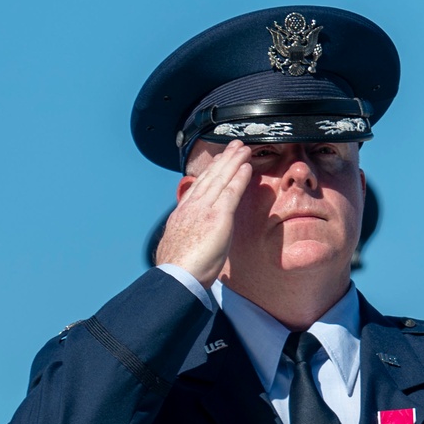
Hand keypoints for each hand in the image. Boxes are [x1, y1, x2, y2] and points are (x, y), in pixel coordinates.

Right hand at [155, 141, 252, 286]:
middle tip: (233, 146)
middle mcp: (191, 207)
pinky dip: (239, 177)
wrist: (176, 277)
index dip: (209, 173)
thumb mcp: (178, 248)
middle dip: (222, 160)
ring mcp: (204, 209)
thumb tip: (191, 241)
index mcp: (182, 215)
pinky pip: (231, 192)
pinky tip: (247, 167)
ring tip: (243, 149)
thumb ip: (187, 238)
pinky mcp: (217, 216)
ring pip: (220, 179)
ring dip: (233, 162)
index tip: (217, 163)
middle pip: (209, 177)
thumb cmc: (178, 272)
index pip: (197, 188)